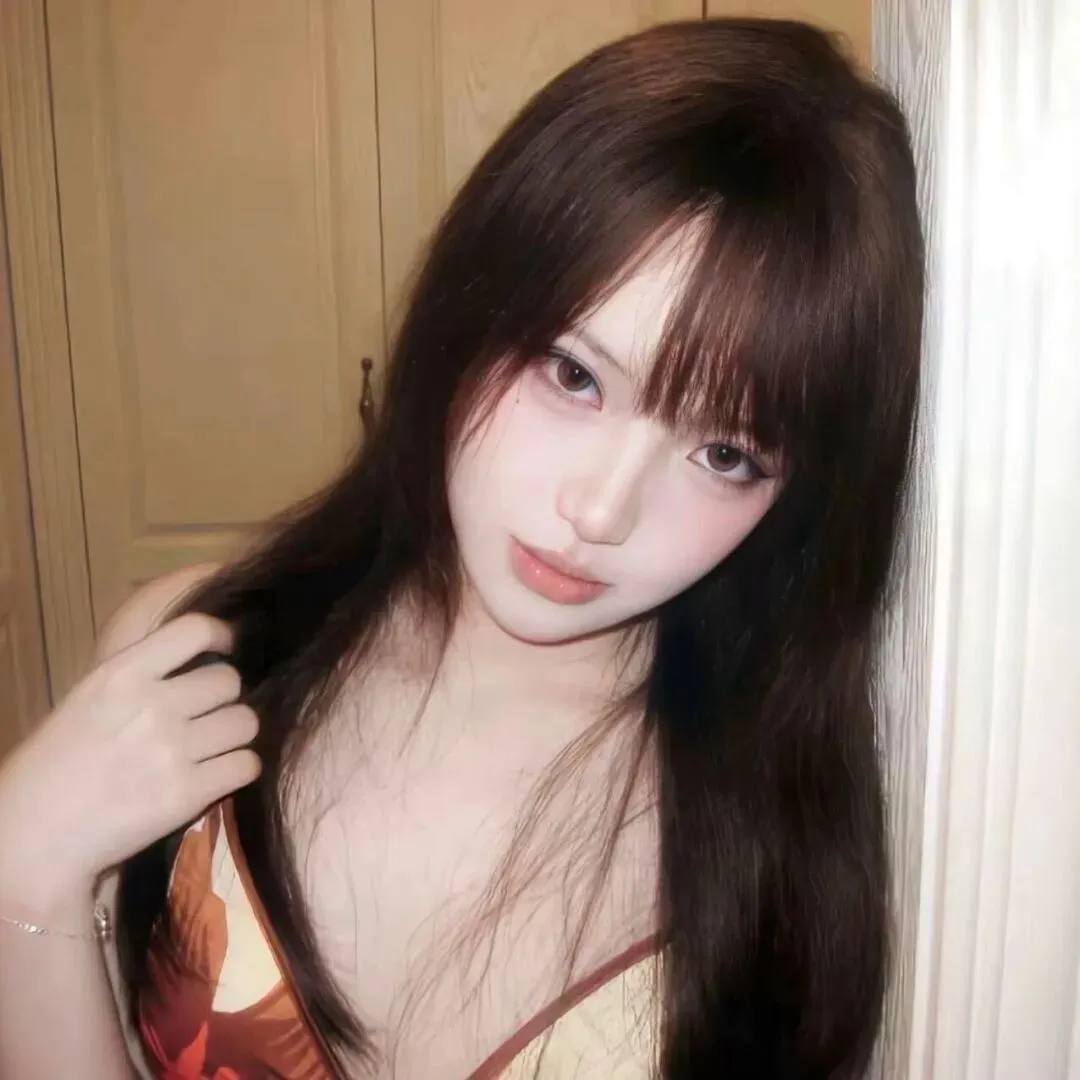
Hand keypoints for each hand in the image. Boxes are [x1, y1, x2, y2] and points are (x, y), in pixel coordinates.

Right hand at [0, 614, 259, 915]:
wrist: (35, 835)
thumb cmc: (53, 767)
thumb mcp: (88, 700)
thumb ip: (139, 679)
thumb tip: (193, 664)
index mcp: (122, 674)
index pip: (196, 630)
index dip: (221, 636)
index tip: (225, 648)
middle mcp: (154, 705)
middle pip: (230, 682)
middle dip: (224, 698)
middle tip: (209, 716)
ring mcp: (174, 749)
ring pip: (246, 723)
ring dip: (236, 735)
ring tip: (215, 747)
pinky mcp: (189, 793)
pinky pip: (247, 765)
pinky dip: (240, 769)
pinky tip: (220, 774)